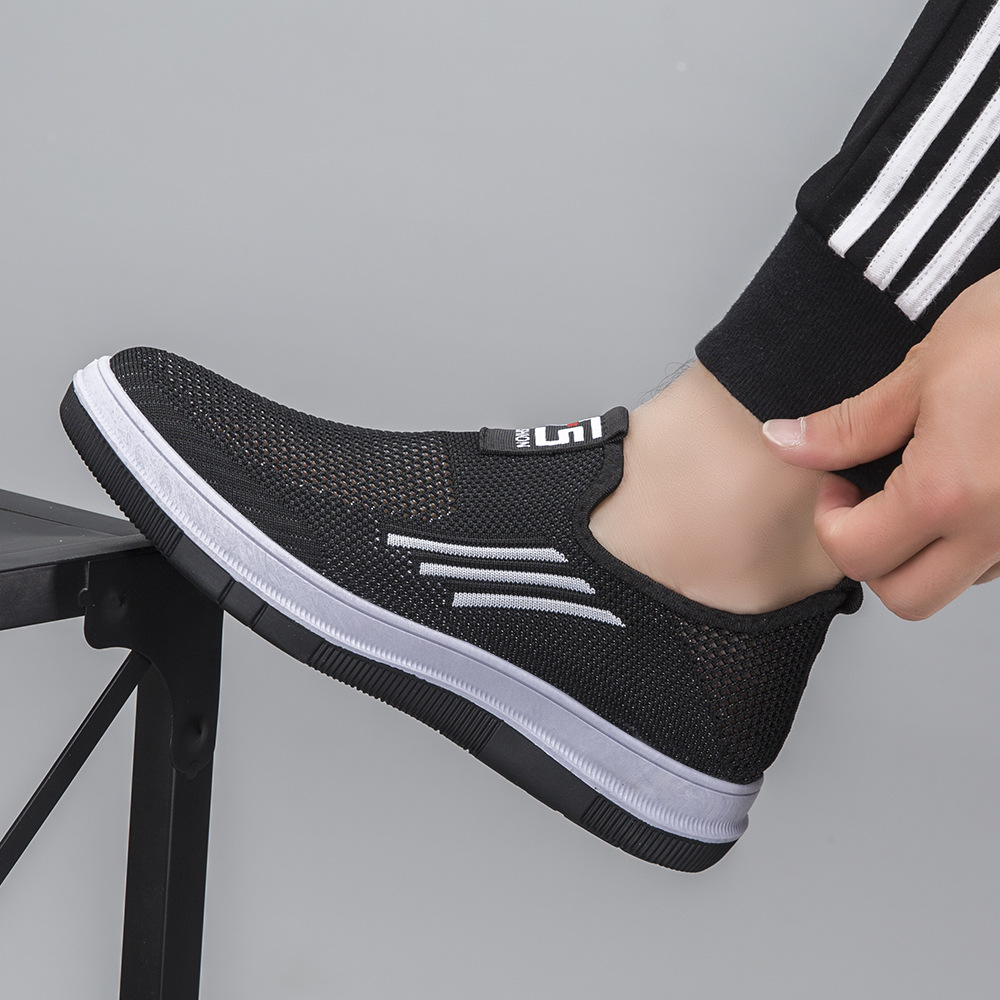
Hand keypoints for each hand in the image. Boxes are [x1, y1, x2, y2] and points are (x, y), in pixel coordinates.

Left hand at [761, 271, 999, 619]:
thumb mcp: (927, 368)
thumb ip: (851, 424)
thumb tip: (786, 442)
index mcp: (952, 492)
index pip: (857, 556)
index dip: (830, 521)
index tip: (837, 483)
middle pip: (908, 598)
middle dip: (873, 557)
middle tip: (869, 500)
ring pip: (960, 583)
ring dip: (926, 552)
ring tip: (926, 484)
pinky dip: (973, 539)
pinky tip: (973, 485)